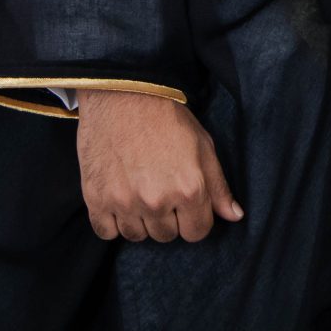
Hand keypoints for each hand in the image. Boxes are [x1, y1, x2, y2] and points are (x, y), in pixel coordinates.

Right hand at [73, 89, 242, 242]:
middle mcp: (157, 201)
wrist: (123, 94)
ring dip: (140, 219)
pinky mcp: (96, 200)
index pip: (197, 232)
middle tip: (160, 188)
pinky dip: (113, 221)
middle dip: (168, 217)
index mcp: (189, 189)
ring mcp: (124, 203)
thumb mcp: (203, 146)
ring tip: (140, 190)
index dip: (195, 219)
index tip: (186, 203)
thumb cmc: (166, 118)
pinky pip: (106, 233)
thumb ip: (218, 187)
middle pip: (167, 236)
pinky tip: (119, 198)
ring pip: (137, 236)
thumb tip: (234, 216)